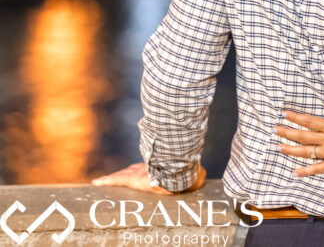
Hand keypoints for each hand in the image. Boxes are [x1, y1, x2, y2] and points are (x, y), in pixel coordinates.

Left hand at [91, 162, 205, 193]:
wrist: (182, 170)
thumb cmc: (190, 172)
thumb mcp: (195, 174)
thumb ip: (196, 174)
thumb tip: (202, 175)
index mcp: (162, 166)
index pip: (149, 167)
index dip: (142, 168)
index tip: (139, 170)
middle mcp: (149, 166)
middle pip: (134, 169)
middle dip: (127, 172)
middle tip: (120, 176)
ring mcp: (139, 171)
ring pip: (122, 175)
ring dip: (113, 178)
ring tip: (101, 182)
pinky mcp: (132, 179)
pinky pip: (116, 180)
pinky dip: (106, 181)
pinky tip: (96, 183)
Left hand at [277, 96, 323, 186]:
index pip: (310, 121)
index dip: (296, 117)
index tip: (284, 114)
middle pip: (303, 136)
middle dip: (287, 132)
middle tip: (274, 129)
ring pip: (306, 152)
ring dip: (290, 149)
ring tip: (278, 148)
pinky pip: (316, 169)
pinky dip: (305, 171)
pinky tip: (294, 173)